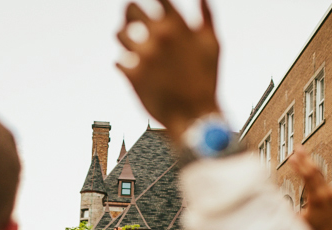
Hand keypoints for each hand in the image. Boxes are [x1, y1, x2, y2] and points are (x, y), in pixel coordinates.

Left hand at [116, 0, 220, 143]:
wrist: (194, 117)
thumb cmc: (206, 81)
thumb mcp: (212, 45)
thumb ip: (206, 17)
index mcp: (177, 25)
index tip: (150, 4)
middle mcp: (158, 36)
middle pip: (131, 9)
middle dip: (130, 12)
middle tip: (131, 17)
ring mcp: (143, 55)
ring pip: (120, 34)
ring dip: (124, 37)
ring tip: (130, 43)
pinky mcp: (132, 75)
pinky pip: (119, 61)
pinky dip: (124, 64)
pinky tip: (132, 68)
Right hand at [289, 147, 331, 229]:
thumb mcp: (298, 225)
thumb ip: (286, 212)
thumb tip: (273, 203)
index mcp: (318, 198)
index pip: (308, 176)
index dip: (299, 165)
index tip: (291, 156)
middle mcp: (328, 194)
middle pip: (316, 171)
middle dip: (306, 158)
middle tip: (299, 148)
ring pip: (321, 175)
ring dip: (311, 165)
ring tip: (303, 157)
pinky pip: (323, 182)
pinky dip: (315, 175)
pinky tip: (311, 174)